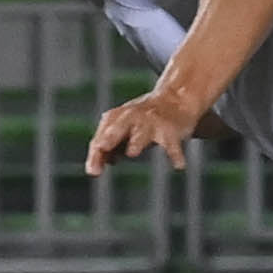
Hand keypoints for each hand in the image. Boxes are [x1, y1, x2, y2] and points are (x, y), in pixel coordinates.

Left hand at [85, 88, 207, 174]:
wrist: (176, 100)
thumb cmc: (143, 119)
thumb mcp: (124, 130)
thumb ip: (108, 148)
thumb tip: (93, 168)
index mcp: (117, 118)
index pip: (102, 137)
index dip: (95, 154)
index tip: (93, 171)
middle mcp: (133, 118)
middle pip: (119, 127)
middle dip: (110, 136)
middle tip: (102, 147)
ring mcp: (152, 123)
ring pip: (142, 133)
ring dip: (136, 141)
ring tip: (131, 153)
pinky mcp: (171, 130)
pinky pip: (173, 145)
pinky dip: (176, 155)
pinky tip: (179, 166)